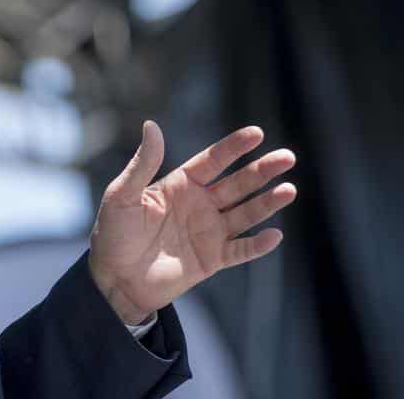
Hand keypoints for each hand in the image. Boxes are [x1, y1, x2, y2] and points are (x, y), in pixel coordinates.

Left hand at [88, 121, 296, 324]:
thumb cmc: (113, 233)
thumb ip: (141, 164)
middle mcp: (199, 205)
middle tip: (287, 157)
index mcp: (180, 185)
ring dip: (267, 202)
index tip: (256, 134)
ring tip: (289, 190)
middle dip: (261, 170)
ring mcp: (208, 232)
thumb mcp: (122, 195)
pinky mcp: (212, 259)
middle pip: (237, 183)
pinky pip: (240, 250)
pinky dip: (258, 245)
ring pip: (245, 213)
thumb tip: (151, 125)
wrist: (114, 278)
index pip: (212, 161)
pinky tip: (275, 235)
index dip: (233, 148)